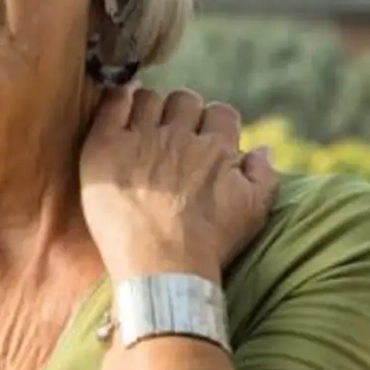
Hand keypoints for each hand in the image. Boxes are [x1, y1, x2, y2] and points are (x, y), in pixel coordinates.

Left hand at [80, 86, 277, 281]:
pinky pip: (113, 104)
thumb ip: (263, 175)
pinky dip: (118, 100)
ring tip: (142, 127)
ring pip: (149, 100)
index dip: (212, 124)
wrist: (162, 269)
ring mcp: (142, 139)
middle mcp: (180, 136)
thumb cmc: (209, 247)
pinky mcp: (106, 147)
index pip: (220, 114)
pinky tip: (119, 106)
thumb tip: (262, 149)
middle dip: (181, 113)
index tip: (202, 140)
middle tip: (170, 135)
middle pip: (184, 101)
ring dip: (149, 108)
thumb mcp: (253, 212)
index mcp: (217, 148)